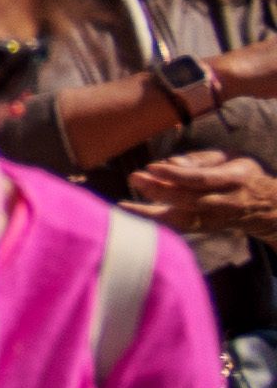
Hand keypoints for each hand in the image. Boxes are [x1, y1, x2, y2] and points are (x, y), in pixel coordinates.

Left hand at [131, 152, 276, 242]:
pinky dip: (151, 221)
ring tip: (124, 202)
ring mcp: (215, 219)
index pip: (201, 179)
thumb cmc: (241, 174)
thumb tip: (170, 164)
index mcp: (234, 180)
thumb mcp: (230, 158)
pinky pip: (176, 228)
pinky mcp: (204, 229)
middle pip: (188, 200)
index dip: (176, 175)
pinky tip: (128, 211)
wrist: (265, 207)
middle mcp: (225, 203)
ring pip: (180, 218)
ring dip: (150, 211)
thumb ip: (200, 160)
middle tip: (134, 177)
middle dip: (159, 190)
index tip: (151, 167)